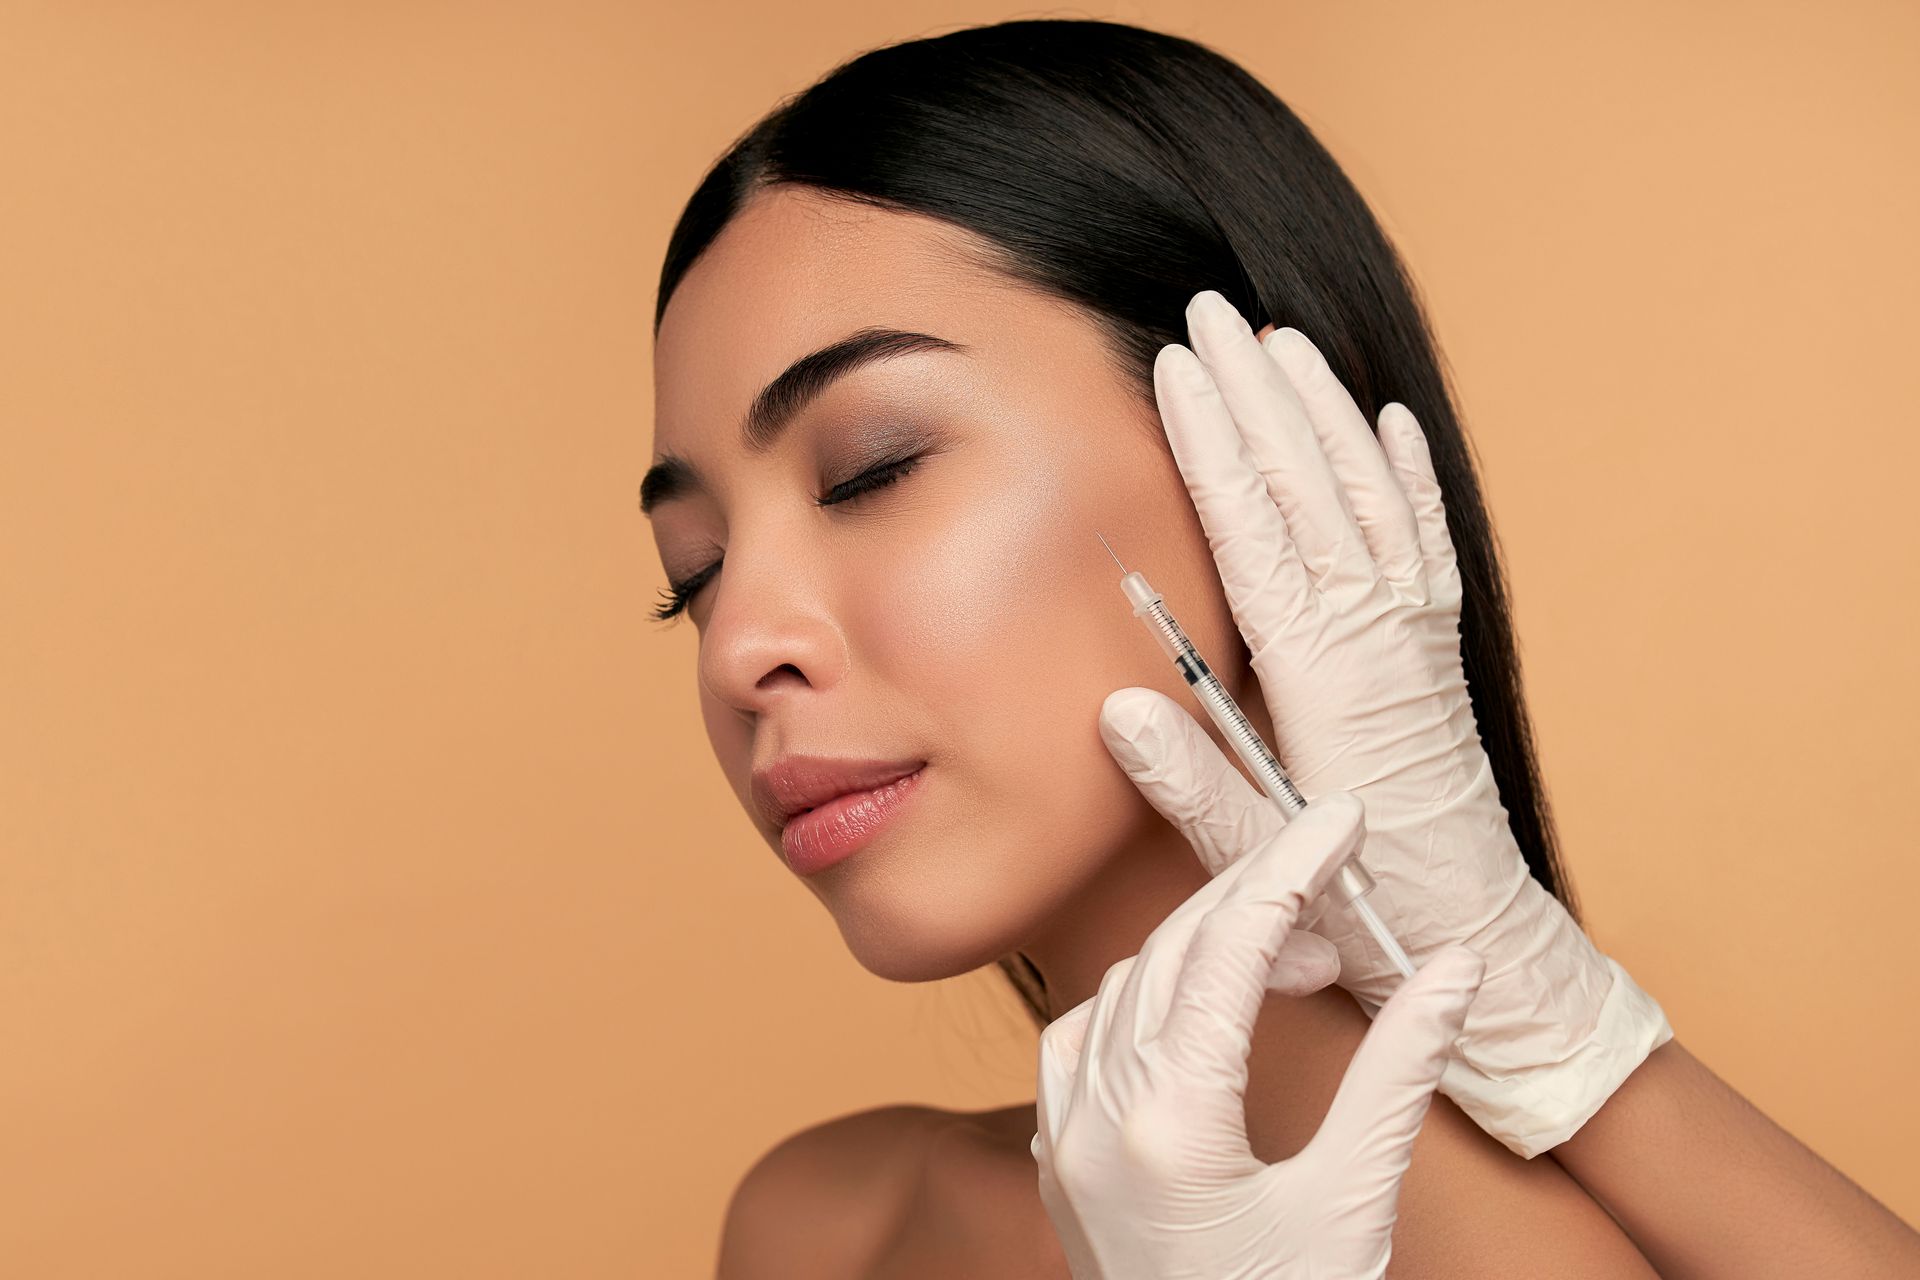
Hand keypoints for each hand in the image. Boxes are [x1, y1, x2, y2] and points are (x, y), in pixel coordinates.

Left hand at [1031, 783, 1485, 1279]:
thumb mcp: (1356, 1200)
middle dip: (1252, 897)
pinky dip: (1144, 998)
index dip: (1291, 867)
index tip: (1338, 817)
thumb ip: (1398, 1073)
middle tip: (1331, 877)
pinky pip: (1082, 1037)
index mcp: (1170, 1120)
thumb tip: (1452, 969)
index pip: (1231, 946)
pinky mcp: (1060, 1160)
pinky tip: (1203, 1009)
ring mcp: (1065, 1138)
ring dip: (1202, 949)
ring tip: (1292, 957)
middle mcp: (1096, 1115)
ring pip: (1123, 986)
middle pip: (1173, 951)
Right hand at [1146, 288, 1669, 1155]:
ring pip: (1365, 490)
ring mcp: (1415, 630)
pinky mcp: (1438, 644)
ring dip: (1321, 408)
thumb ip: (1190, 781)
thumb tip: (1119, 709)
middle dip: (1255, 390)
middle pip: (1308, 483)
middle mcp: (1375, 631)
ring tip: (1279, 339)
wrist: (1475, 932)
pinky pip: (1424, 535)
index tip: (1177, 367)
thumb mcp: (1260, 857)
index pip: (1253, 529)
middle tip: (1207, 312)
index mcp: (1321, 672)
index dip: (1210, 442)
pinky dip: (1404, 469)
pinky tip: (1385, 421)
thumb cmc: (1358, 901)